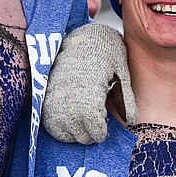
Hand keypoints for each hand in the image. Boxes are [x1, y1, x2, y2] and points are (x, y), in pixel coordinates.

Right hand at [42, 24, 136, 143]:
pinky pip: (52, 128)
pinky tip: (71, 118)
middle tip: (95, 119)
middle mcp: (69, 104)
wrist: (82, 39)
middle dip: (91, 133)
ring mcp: (54, 103)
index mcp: (90, 98)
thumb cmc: (105, 57)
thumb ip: (126, 101)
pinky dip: (62, 128)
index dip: (103, 131)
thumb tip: (131, 121)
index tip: (104, 123)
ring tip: (84, 118)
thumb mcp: (121, 76)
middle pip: (82, 137)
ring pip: (66, 136)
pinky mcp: (44, 102)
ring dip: (76, 132)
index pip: (96, 133)